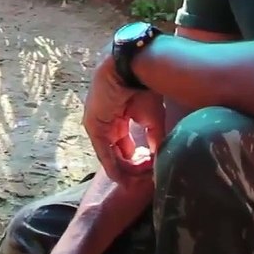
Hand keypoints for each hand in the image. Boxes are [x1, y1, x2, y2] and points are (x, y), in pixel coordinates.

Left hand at [82, 51, 164, 185]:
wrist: (131, 69)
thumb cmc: (143, 88)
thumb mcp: (152, 118)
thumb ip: (154, 139)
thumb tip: (159, 158)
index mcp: (120, 117)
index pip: (126, 144)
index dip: (137, 159)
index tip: (149, 172)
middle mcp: (107, 123)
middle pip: (117, 151)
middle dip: (130, 168)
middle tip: (142, 182)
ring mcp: (98, 125)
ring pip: (110, 154)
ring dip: (123, 170)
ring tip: (135, 184)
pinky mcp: (93, 126)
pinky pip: (103, 151)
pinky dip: (112, 165)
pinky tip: (123, 178)